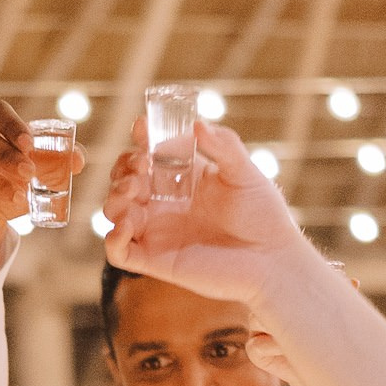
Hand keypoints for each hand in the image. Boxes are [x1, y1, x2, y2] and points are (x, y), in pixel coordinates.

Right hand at [105, 120, 307, 308]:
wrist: (272, 260)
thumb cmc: (264, 215)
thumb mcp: (245, 172)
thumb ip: (223, 145)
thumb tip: (197, 125)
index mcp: (184, 178)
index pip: (150, 154)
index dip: (140, 139)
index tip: (142, 129)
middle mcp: (166, 203)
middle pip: (125, 180)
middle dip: (123, 168)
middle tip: (142, 166)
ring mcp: (158, 232)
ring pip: (115, 211)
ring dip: (114, 197)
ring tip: (132, 192)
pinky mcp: (155, 261)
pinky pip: (119, 252)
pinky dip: (112, 238)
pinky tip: (126, 225)